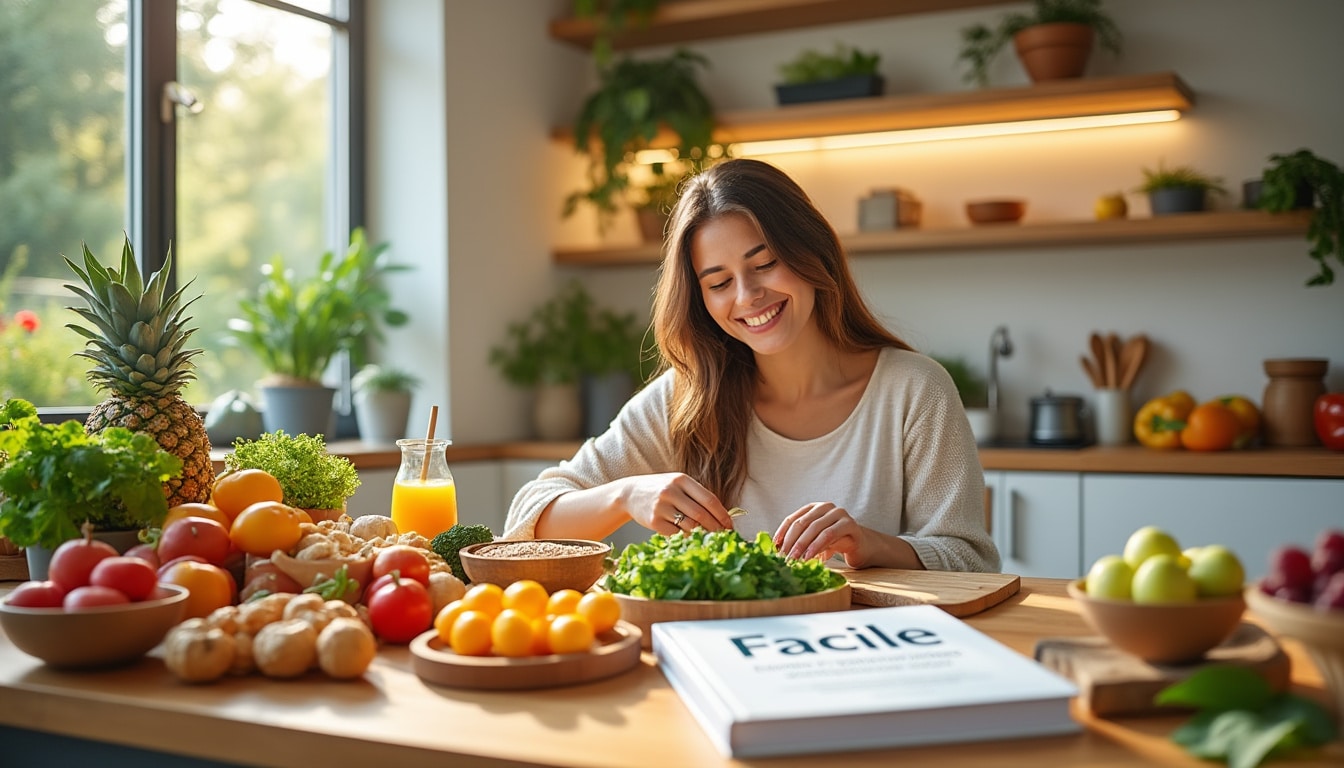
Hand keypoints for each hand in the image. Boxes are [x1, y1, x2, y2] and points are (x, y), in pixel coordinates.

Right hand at [618, 473, 733, 534]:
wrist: (630, 493)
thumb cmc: (661, 490)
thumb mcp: (678, 485)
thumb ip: (697, 496)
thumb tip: (722, 517)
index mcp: (682, 480)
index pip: (709, 499)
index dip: (722, 515)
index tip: (730, 525)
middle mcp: (671, 491)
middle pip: (701, 515)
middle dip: (716, 528)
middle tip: (724, 537)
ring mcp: (661, 506)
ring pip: (690, 526)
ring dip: (702, 535)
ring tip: (710, 539)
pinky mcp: (653, 521)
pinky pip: (676, 534)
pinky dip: (686, 538)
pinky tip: (691, 539)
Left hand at [774, 502, 867, 566]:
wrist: (862, 547)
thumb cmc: (836, 544)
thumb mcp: (815, 542)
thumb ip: (801, 542)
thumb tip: (778, 551)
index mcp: (814, 508)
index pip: (792, 519)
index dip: (782, 533)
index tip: (774, 548)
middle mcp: (826, 507)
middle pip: (802, 523)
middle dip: (790, 541)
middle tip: (783, 557)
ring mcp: (839, 514)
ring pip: (814, 528)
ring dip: (802, 545)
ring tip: (794, 559)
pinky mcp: (850, 524)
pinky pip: (829, 534)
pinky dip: (816, 546)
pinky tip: (809, 557)